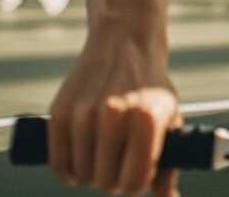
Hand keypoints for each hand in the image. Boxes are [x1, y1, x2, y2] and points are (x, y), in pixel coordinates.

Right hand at [48, 31, 180, 195]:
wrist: (124, 45)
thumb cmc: (151, 89)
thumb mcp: (170, 119)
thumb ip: (170, 162)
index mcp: (147, 121)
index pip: (134, 182)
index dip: (134, 187)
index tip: (134, 178)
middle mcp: (114, 117)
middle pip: (105, 182)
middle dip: (112, 183)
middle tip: (117, 170)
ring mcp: (84, 114)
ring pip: (81, 175)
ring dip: (90, 176)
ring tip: (102, 162)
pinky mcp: (59, 112)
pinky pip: (57, 161)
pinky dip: (67, 171)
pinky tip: (78, 167)